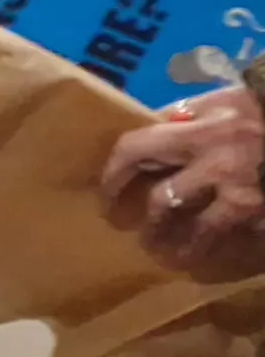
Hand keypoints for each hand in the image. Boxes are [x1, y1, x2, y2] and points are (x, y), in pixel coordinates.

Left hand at [104, 86, 264, 283]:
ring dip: (173, 244)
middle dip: (144, 220)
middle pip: (164, 200)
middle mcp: (219, 163)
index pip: (136, 150)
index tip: (106, 192)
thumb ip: (186, 114)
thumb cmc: (264, 109)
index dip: (113, 175)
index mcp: (202, 129)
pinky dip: (212, 248)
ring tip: (161, 251)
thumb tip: (149, 127)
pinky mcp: (262, 213)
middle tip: (127, 229)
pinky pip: (229, 237)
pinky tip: (201, 255)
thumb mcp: (224, 101)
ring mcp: (244, 193)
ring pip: (195, 230)